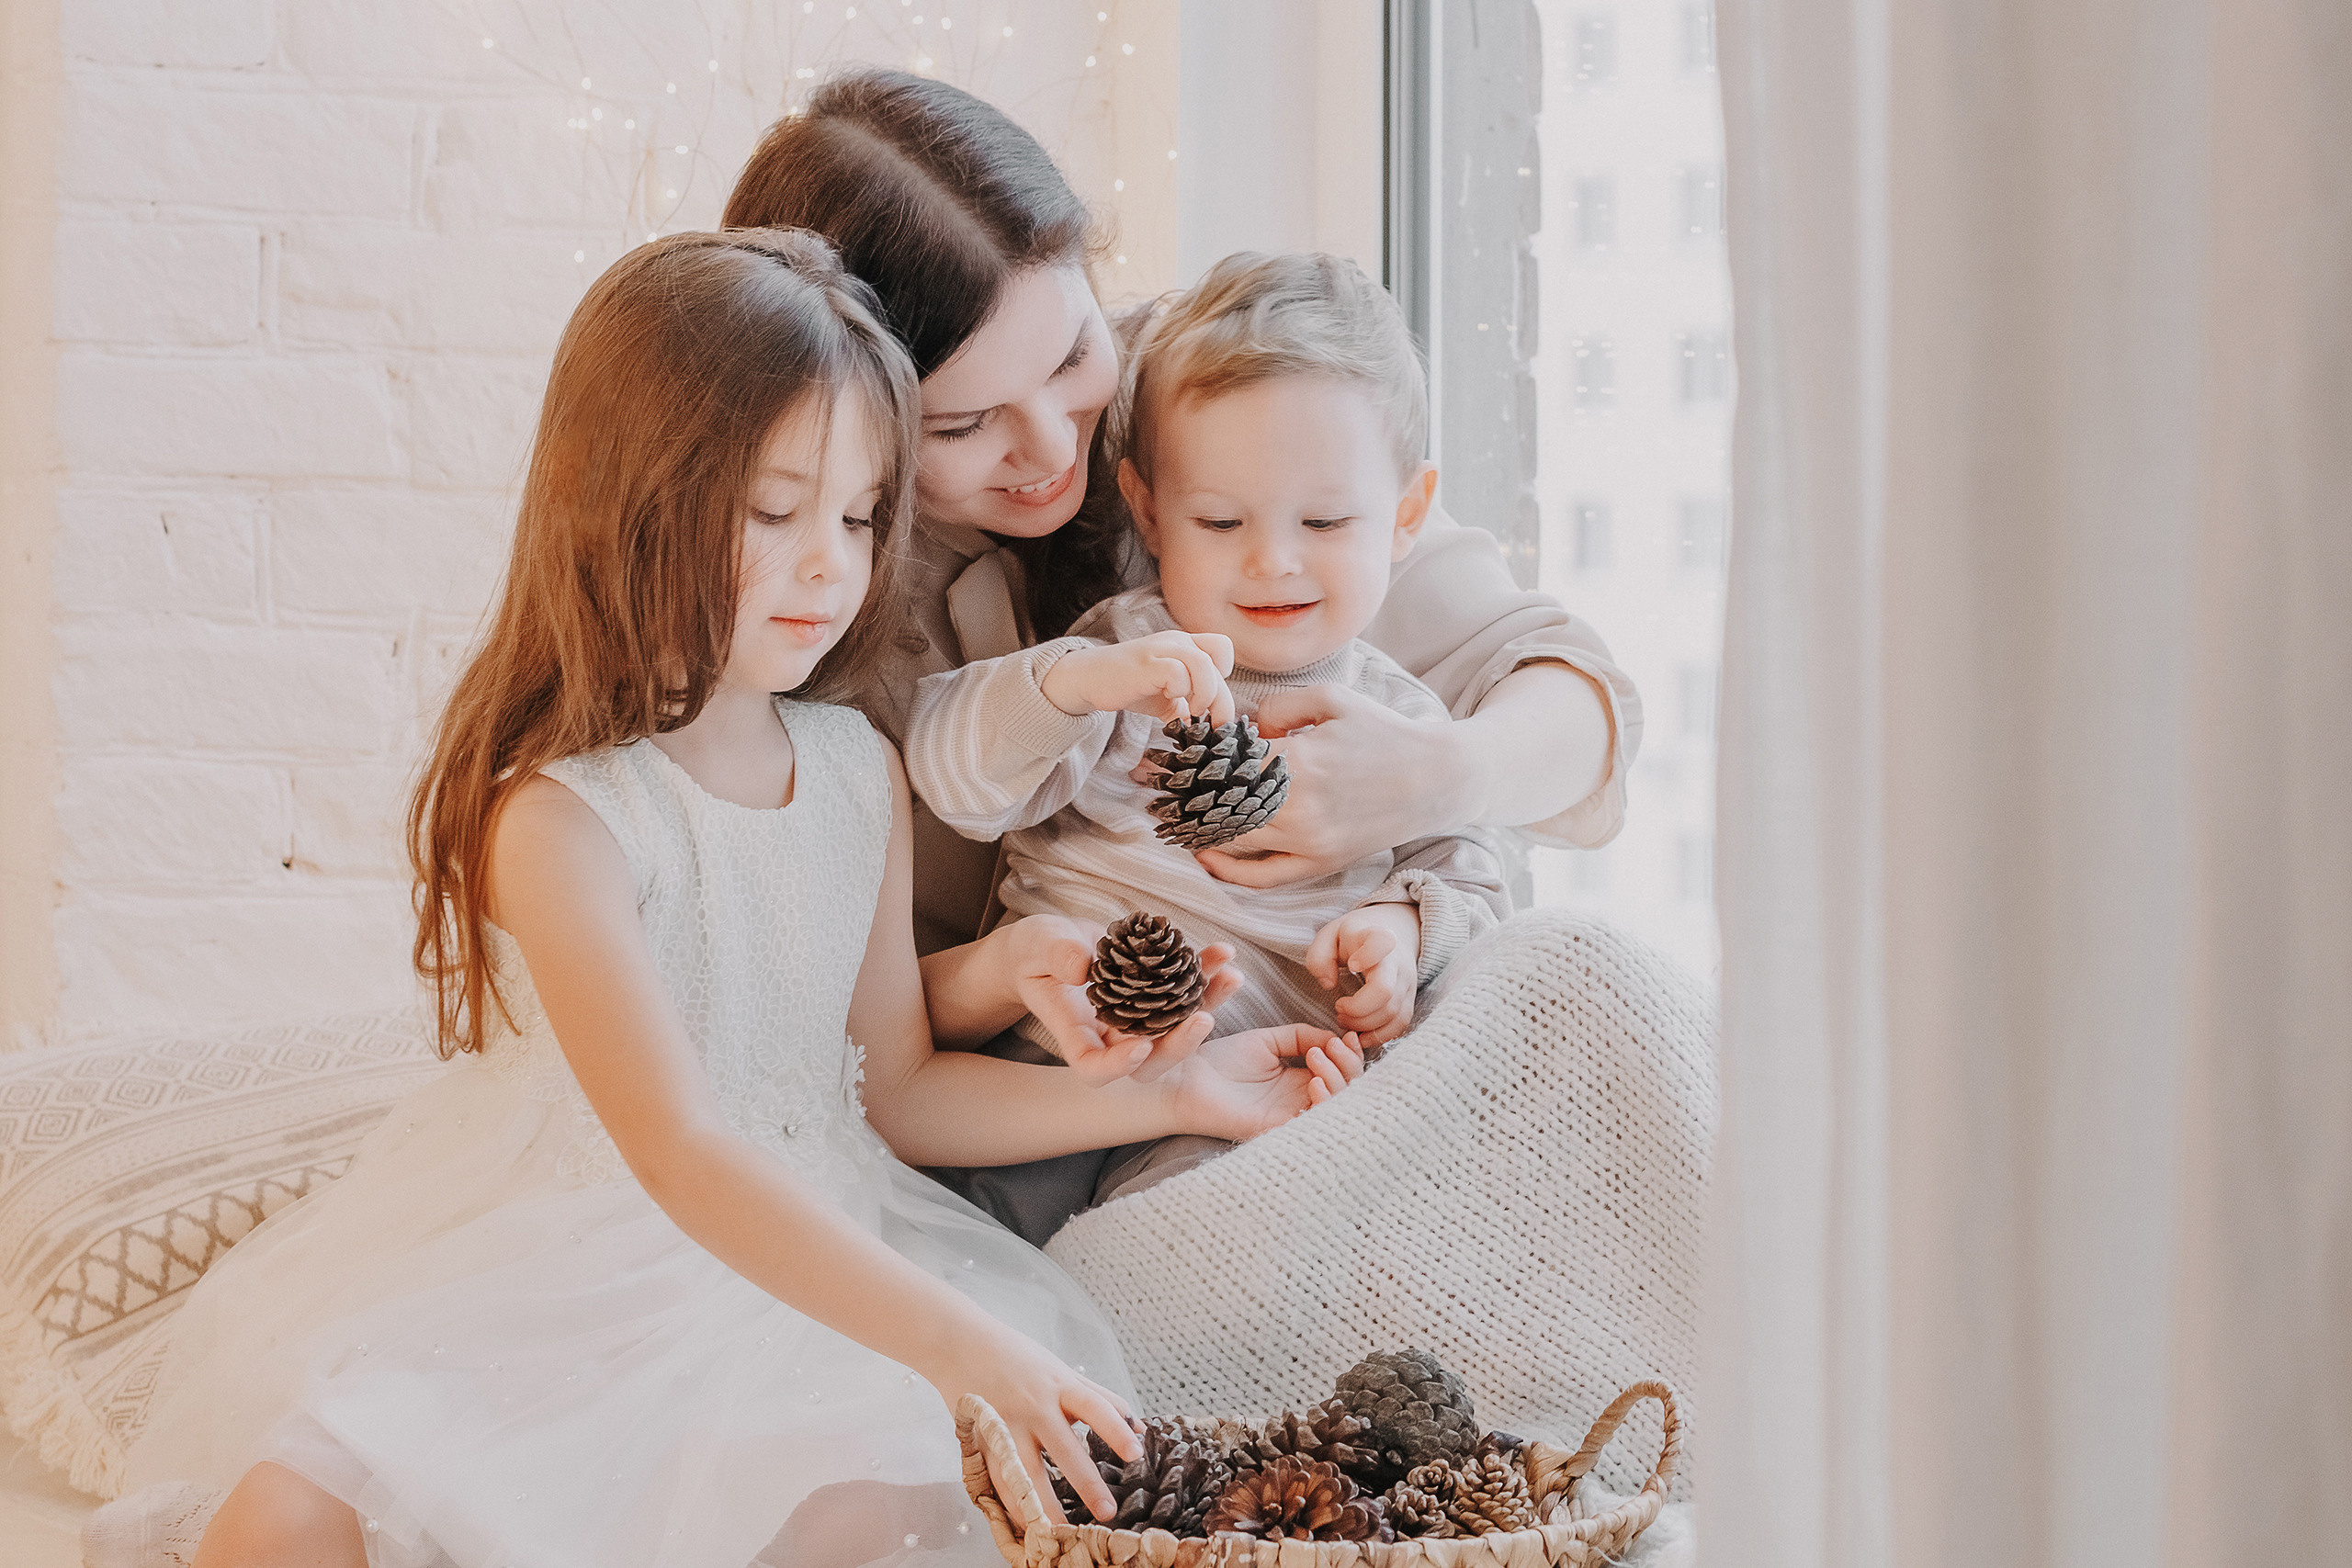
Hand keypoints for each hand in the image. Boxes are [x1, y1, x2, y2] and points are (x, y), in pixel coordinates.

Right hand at [924, 1316, 1138, 1524]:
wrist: (961, 1344)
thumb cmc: (1017, 1357)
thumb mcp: (1060, 1369)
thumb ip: (1097, 1395)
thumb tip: (1136, 1422)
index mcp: (1060, 1385)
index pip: (1096, 1408)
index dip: (1116, 1430)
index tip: (1135, 1453)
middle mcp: (1036, 1406)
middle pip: (1065, 1450)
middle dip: (1088, 1484)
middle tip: (1108, 1512)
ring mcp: (1008, 1425)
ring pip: (1028, 1473)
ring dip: (1046, 1506)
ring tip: (1062, 1533)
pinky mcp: (984, 1440)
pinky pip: (1000, 1479)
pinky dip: (1013, 1503)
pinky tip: (1026, 1524)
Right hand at [1001, 916, 1243, 1083]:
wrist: (1050, 947)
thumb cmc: (1035, 950)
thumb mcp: (1037, 944)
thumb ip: (1056, 954)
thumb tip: (1081, 968)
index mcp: (1074, 1032)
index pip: (1092, 1068)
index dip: (1117, 1066)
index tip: (1140, 1046)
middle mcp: (1110, 1034)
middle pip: (1149, 1060)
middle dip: (1180, 1044)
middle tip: (1204, 1017)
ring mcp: (1137, 1018)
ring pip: (1176, 1027)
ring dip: (1208, 1004)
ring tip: (1229, 975)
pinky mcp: (1156, 995)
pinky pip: (1186, 993)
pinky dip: (1207, 974)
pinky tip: (1222, 951)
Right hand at [1042, 632, 1235, 724]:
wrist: (1090, 679)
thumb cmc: (1130, 685)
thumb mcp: (1166, 697)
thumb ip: (1188, 706)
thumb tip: (1209, 728)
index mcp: (1184, 645)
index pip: (1222, 646)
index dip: (1224, 672)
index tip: (1210, 695)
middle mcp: (1176, 642)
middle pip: (1217, 664)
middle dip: (1221, 701)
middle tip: (1214, 722)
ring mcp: (1160, 650)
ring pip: (1203, 665)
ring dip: (1205, 694)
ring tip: (1193, 711)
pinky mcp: (1146, 664)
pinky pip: (1176, 673)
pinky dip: (1180, 692)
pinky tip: (1169, 701)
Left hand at [1169, 1025, 1365, 1140]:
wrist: (1187, 1077)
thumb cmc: (1221, 1061)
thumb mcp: (1268, 1040)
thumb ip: (1301, 1036)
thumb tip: (1333, 1038)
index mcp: (1300, 1080)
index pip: (1341, 1072)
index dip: (1351, 1055)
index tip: (1346, 1036)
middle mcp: (1300, 1100)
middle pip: (1348, 1091)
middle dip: (1349, 1066)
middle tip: (1331, 1046)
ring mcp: (1291, 1116)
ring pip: (1339, 1108)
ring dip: (1339, 1080)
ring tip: (1317, 1058)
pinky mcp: (1278, 1130)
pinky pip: (1314, 1124)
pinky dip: (1325, 1102)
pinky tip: (1315, 1082)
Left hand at [1182, 686, 1467, 887]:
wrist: (1437, 779)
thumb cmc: (1384, 733)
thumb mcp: (1332, 699)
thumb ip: (1278, 706)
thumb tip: (1240, 725)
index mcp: (1300, 762)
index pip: (1223, 764)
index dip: (1189, 757)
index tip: (1164, 750)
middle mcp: (1299, 809)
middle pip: (1217, 807)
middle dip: (1180, 795)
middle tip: (1150, 783)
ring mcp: (1309, 843)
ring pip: (1233, 843)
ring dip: (1196, 829)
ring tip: (1170, 813)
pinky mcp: (1321, 864)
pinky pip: (1264, 878)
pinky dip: (1230, 872)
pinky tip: (1205, 856)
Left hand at [1306, 904, 1420, 1047]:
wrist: (1392, 935)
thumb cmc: (1353, 938)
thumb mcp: (1329, 937)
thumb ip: (1319, 957)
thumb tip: (1328, 984)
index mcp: (1376, 938)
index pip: (1381, 943)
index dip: (1369, 955)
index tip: (1352, 966)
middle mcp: (1398, 962)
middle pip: (1385, 992)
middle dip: (1356, 1010)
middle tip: (1338, 1009)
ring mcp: (1407, 983)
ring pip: (1393, 1014)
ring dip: (1364, 1025)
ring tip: (1345, 1020)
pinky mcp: (1409, 1001)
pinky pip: (1400, 1025)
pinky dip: (1379, 1036)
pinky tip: (1360, 1034)